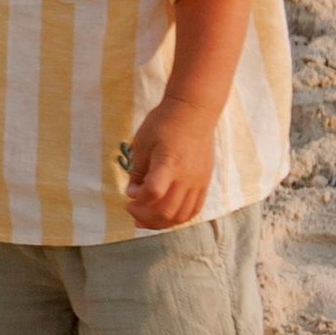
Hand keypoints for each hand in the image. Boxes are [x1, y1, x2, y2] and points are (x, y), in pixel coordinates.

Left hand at [125, 98, 215, 229]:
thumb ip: (138, 172)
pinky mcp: (204, 183)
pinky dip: (177, 218)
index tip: (131, 191)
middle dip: (144, 216)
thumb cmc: (164, 124)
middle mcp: (186, 176)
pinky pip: (193, 210)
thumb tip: (134, 194)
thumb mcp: (142, 143)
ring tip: (145, 217)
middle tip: (132, 209)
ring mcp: (198, 182)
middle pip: (167, 211)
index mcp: (168, 162)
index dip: (138, 198)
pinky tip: (164, 214)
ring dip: (160, 222)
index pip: (154, 193)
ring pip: (181, 216)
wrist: (193, 112)